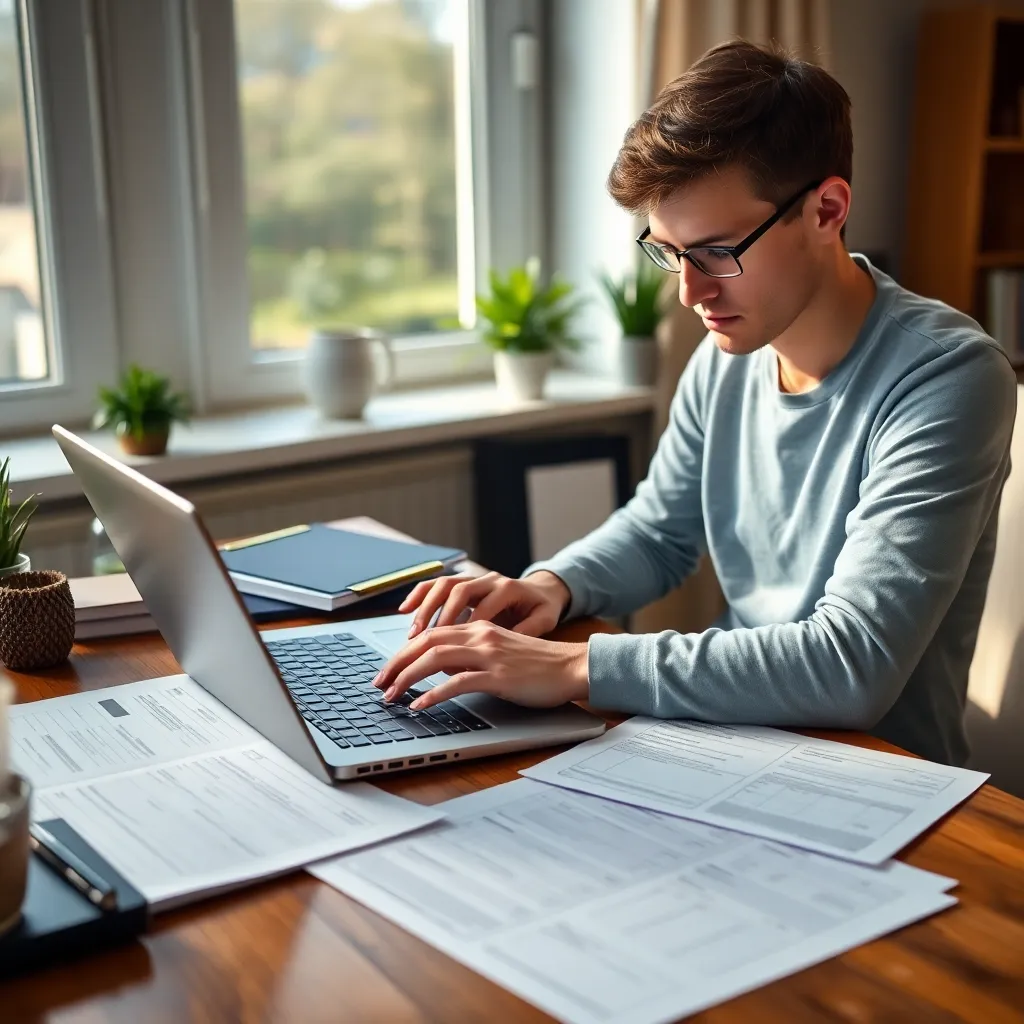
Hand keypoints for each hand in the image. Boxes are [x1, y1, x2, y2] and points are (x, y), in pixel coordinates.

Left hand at [372, 620, 588, 710]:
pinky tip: (421, 705)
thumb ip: (472, 656)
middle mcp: (480, 636)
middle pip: (426, 643)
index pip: (431, 634)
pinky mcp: (499, 676)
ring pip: (436, 658)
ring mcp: (489, 655)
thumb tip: (444, 672)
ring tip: (392, 695)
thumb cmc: (540, 665)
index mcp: (479, 628)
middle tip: (379, 683)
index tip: (388, 670)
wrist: (573, 667)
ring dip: (408, 677)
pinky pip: (459, 682)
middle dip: (397, 663)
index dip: (404, 651)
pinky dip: (435, 693)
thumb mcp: (501, 652)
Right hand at [399, 570, 570, 638]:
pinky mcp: (464, 582)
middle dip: (436, 619)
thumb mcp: (544, 621)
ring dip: (424, 610)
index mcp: (508, 588)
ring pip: (442, 586)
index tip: (454, 657)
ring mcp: (474, 578)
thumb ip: (526, 631)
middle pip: (455, 593)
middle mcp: (488, 579)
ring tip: (411, 635)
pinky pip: (436, 584)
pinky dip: (419, 595)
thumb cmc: (542, 609)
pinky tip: (404, 610)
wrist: (544, 591)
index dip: (465, 633)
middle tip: (420, 645)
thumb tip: (503, 649)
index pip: (481, 609)